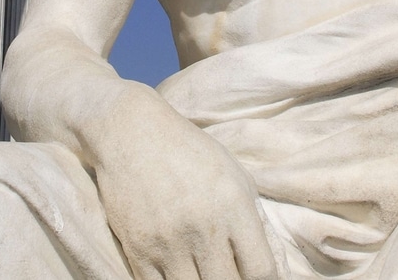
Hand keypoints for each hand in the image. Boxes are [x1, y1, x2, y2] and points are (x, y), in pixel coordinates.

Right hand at [86, 89, 276, 279]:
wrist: (131, 133)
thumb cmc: (188, 151)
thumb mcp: (234, 174)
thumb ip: (252, 218)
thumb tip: (266, 261)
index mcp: (234, 207)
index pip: (261, 271)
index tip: (258, 278)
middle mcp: (203, 228)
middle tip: (227, 274)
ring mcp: (168, 242)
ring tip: (203, 273)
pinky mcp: (138, 248)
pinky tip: (178, 273)